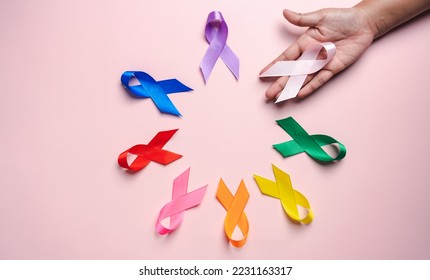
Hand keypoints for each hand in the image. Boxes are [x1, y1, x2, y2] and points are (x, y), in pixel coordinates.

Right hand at [261, 8, 376, 99]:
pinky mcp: (333, 68)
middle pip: (291, 72)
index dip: (275, 66)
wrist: (364, 24)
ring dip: (291, 89)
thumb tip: (285, 12)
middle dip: (279, 83)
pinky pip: (320, 80)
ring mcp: (321, 63)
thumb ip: (302, 19)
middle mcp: (311, 55)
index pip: (286, 57)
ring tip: (279, 98)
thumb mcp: (321, 16)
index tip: (263, 74)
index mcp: (305, 42)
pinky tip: (300, 94)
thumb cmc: (343, 18)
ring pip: (303, 79)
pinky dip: (310, 87)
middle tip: (268, 94)